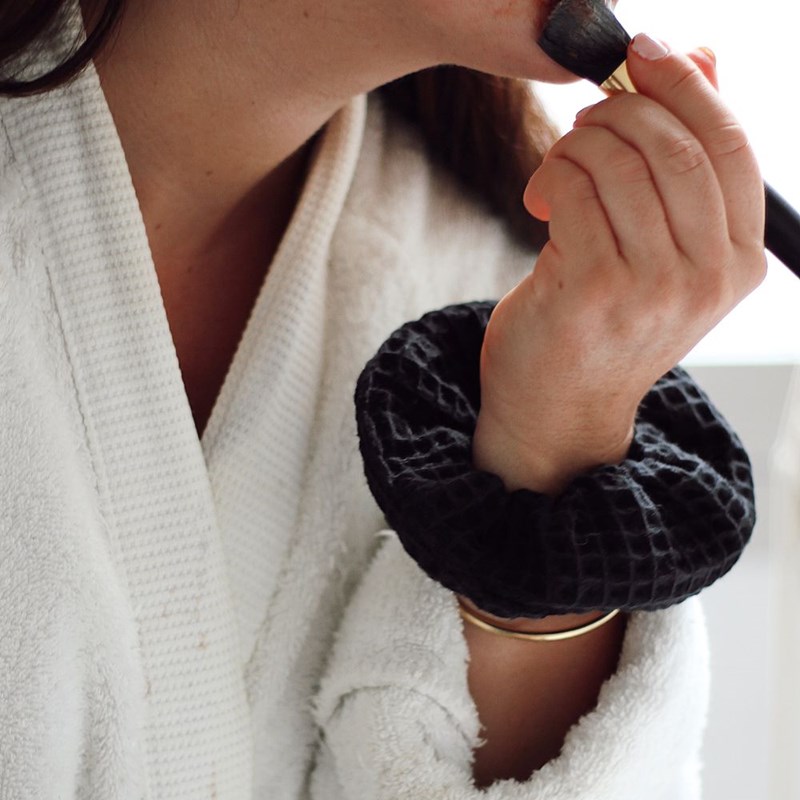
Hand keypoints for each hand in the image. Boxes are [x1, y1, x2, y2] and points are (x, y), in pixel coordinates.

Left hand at [473, 35, 765, 493]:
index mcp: (737, 264)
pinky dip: (551, 173)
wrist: (559, 406)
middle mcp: (706, 278)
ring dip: (578, 144)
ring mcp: (652, 287)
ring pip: (620, 162)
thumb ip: (686, 165)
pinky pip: (574, 188)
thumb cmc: (606, 326)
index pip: (730, 146)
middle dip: (623, 109)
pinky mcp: (592, 289)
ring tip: (560, 164)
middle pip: (676, 146)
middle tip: (588, 116)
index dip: (688, 85)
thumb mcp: (661, 251)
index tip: (645, 53)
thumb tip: (706, 56)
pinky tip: (539, 198)